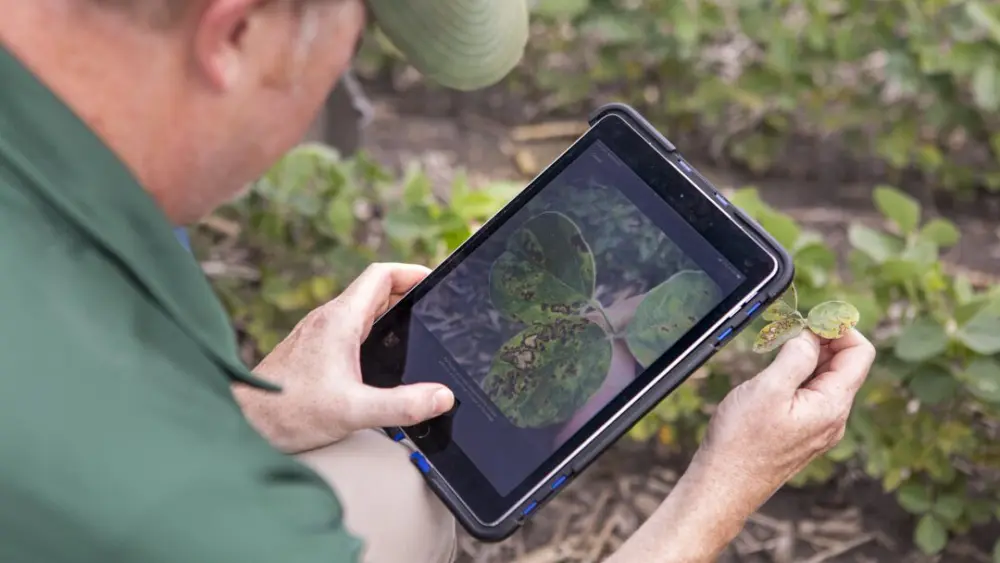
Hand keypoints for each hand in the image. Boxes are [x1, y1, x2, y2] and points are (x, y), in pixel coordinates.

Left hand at [234, 263, 455, 453]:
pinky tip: (381, 358)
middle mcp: (327, 320)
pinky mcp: (311, 351)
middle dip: (407, 295)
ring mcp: (317, 334)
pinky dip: (372, 331)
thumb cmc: (288, 412)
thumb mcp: (354, 412)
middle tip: (434, 311)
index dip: (412, 272)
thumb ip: (402, 406)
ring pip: (361, 310)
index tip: (435, 281)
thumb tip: (442, 397)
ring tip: (415, 331)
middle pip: (375, 291)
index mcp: (339, 320)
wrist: (243, 422)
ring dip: (389, 313)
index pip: (381, 275)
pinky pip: (349, 328)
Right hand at [691, 329, 876, 519]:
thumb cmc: (741, 441)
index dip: (839, 328)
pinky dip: (798, 376)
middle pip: (845, 365)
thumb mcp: (769, 388)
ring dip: (808, 357)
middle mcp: (833, 418)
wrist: (723, 484)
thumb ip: (796, 357)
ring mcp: (819, 428)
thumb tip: (810, 337)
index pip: (860, 353)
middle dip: (822, 340)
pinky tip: (773, 375)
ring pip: (827, 380)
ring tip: (777, 348)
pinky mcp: (802, 434)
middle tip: (789, 328)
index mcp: (832, 405)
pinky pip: (812, 396)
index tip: (809, 318)